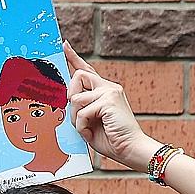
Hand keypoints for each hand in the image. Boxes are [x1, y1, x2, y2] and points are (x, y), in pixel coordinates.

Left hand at [65, 44, 158, 171]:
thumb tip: (67, 99)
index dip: (74, 57)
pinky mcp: (109, 100)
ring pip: (76, 96)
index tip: (64, 45)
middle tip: (77, 115)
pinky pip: (82, 110)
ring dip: (76, 117)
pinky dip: (82, 125)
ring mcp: (110, 91)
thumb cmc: (110, 138)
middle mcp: (108, 87)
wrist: (129, 148)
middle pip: (78, 76)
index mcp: (104, 91)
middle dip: (70, 96)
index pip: (86, 70)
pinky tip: (90, 131)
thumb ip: (80, 107)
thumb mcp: (89, 120)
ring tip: (87, 127)